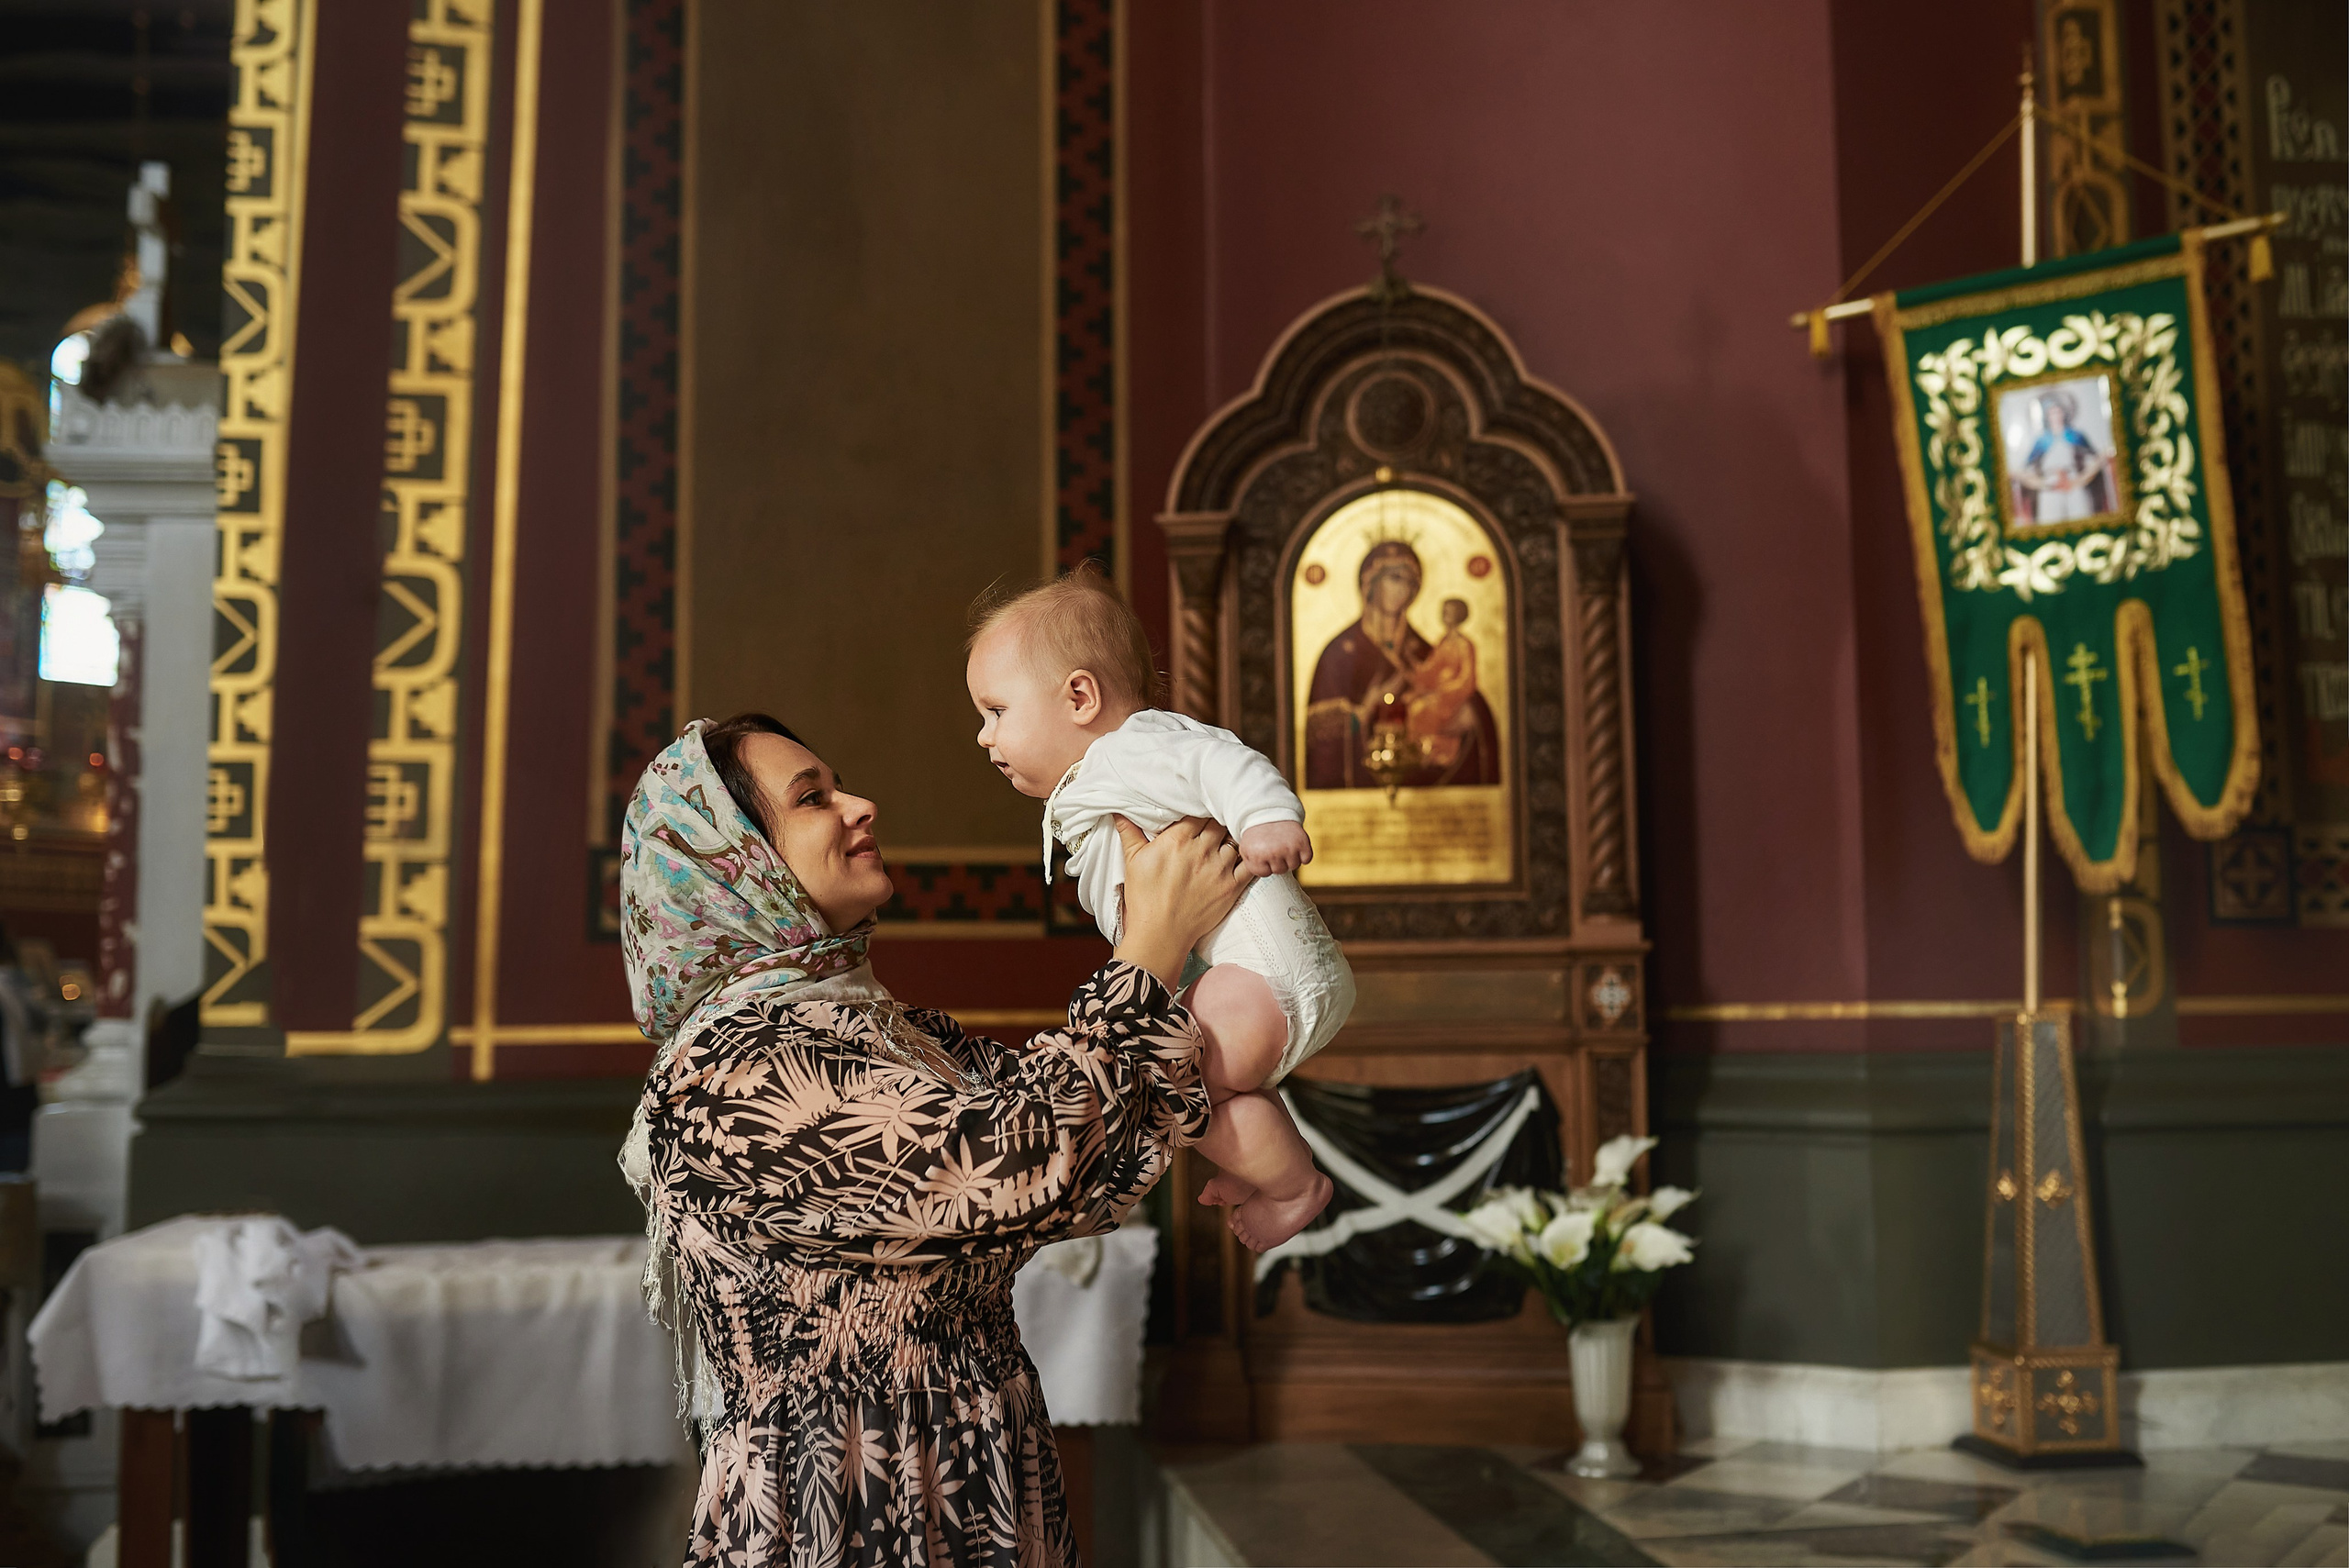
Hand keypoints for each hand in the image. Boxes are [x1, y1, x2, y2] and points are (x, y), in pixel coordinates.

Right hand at [1110, 816, 1252, 987]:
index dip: (1200, 811)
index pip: (1197, 812)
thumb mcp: (1133, 861)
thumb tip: (1118, 812)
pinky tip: (1246, 855)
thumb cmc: (1144, 898)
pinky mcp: (1232, 886)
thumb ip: (1130, 832)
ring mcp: (1220, 868)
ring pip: (1235, 840)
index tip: (1199, 813)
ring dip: (1232, 839)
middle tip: (1214, 826)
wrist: (1160, 934)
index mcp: (1178, 840)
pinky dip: (1250, 857)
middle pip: (1218, 823)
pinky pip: (1249, 864)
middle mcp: (1202, 850)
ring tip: (1227, 842)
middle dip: (1216, 822)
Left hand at [1236, 820, 1311, 875]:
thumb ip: (1251, 865)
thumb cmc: (1257, 833)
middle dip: (1277, 861)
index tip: (1263, 853)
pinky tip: (1295, 845)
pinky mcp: (1303, 843)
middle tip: (1274, 846)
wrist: (1271, 811)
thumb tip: (1260, 879)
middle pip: (1280, 870)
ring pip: (1294, 866)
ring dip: (1290, 857)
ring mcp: (1289, 848)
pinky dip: (1303, 854)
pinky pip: (1307, 859)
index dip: (1264, 864)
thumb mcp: (1246, 848)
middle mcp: (1273, 852)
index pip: (1265, 873)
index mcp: (1257, 855)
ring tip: (1283, 844)